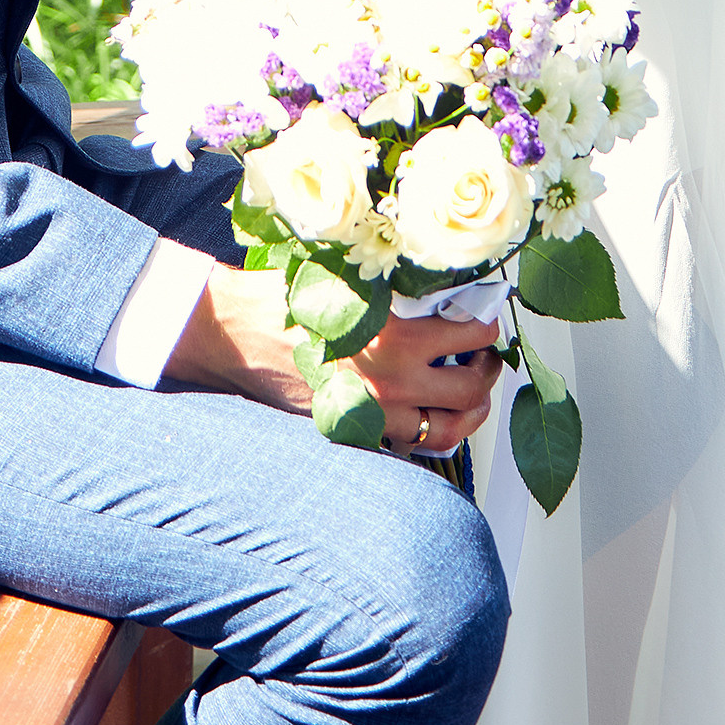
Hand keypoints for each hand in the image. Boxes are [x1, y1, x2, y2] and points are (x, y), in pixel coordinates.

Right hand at [163, 269, 500, 457]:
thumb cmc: (286, 299)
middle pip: (471, 387)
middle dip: (488, 369)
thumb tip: (448, 282)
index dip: (488, 322)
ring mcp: (376, 414)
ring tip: (471, 391)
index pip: (471, 333)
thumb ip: (400, 284)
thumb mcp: (350, 278)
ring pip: (450, 428)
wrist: (236, 335)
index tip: (488, 316)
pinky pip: (414, 446)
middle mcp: (392, 381)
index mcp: (396, 337)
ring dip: (471, 411)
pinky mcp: (358, 431)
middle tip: (486, 355)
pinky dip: (433, 433)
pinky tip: (433, 413)